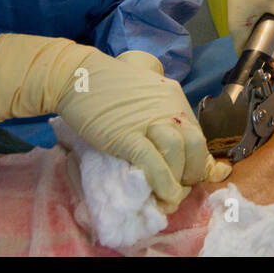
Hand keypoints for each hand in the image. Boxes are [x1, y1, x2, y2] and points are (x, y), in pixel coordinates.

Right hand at [0, 35, 229, 209]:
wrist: (76, 77)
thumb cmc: (106, 88)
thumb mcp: (142, 96)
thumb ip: (157, 114)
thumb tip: (165, 148)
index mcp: (174, 97)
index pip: (197, 134)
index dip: (196, 160)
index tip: (186, 176)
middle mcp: (169, 107)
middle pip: (195, 144)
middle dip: (192, 172)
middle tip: (178, 187)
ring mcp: (148, 120)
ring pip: (178, 152)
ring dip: (176, 180)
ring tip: (167, 193)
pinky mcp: (127, 134)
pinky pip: (153, 161)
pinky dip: (161, 183)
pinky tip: (161, 195)